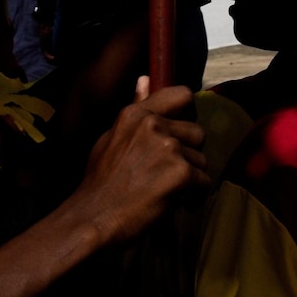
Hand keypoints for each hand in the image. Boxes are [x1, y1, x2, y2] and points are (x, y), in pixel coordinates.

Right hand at [67, 80, 209, 244]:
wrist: (92, 219)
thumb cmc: (100, 183)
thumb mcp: (111, 138)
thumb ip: (136, 109)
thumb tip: (145, 78)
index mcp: (136, 114)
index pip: (181, 95)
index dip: (188, 113)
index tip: (183, 132)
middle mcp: (153, 125)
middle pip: (197, 133)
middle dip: (189, 154)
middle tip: (168, 174)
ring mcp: (169, 148)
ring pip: (201, 160)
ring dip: (191, 178)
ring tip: (167, 191)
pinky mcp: (181, 173)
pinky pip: (205, 182)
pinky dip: (195, 196)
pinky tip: (175, 203)